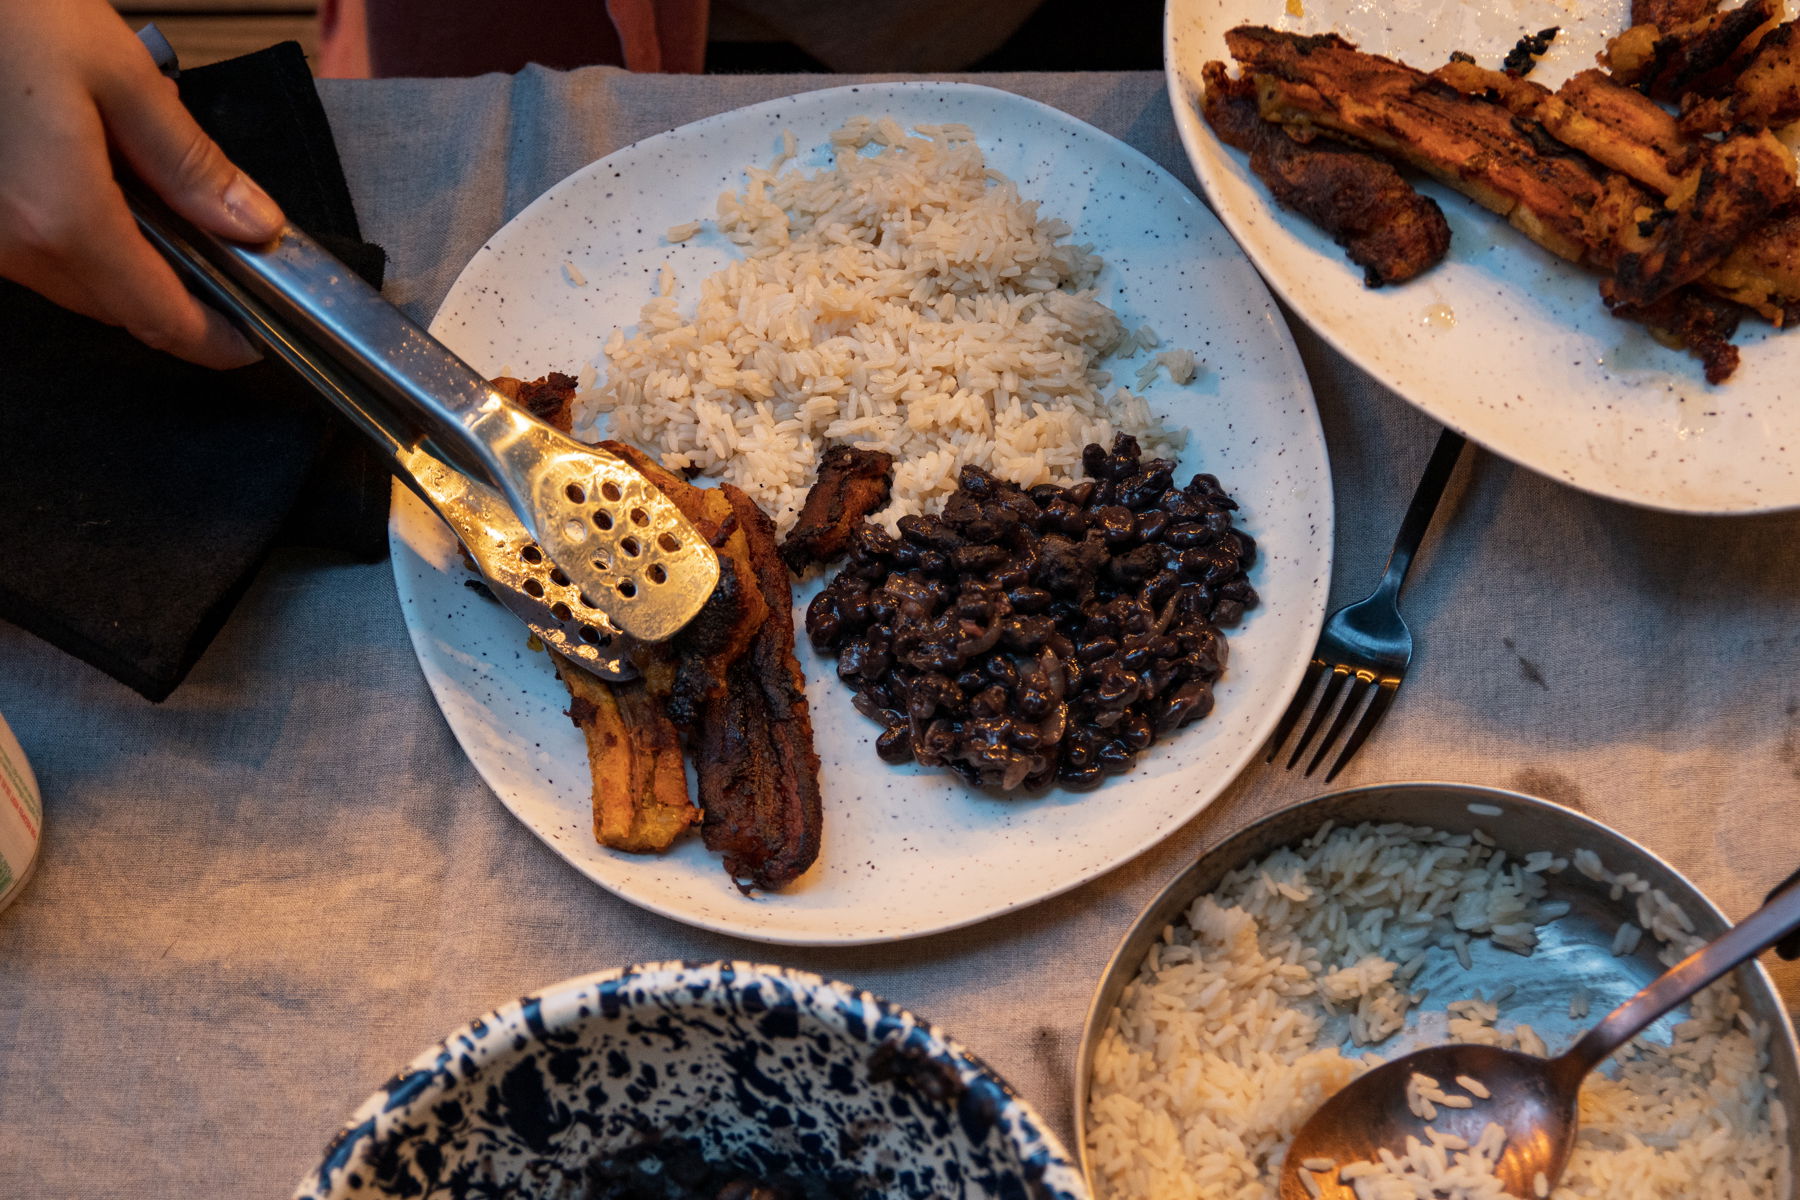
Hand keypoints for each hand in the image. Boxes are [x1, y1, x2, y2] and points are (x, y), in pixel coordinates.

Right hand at [0, 0, 284, 367]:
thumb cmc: (8, 14)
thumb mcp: (120, 76)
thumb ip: (191, 162)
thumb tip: (254, 225)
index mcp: (63, 219)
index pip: (159, 318)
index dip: (214, 341)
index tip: (251, 341)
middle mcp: (13, 245)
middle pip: (120, 309)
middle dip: (178, 295)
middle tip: (224, 255)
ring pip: (78, 285)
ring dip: (130, 264)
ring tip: (161, 198)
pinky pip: (39, 253)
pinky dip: (84, 237)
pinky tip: (101, 180)